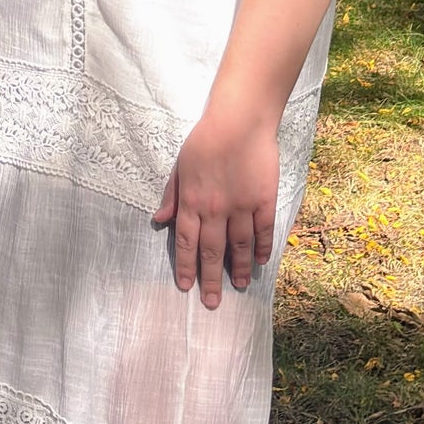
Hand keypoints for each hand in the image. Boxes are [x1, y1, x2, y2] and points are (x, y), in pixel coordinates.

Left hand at [152, 106, 279, 305]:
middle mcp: (215, 209)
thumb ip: (172, 196)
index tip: (186, 287)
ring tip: (238, 286)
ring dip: (237, 269)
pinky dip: (262, 248)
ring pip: (239, 246)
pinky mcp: (263, 200)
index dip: (185, 266)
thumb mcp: (180, 166)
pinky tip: (260, 262)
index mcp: (192, 201)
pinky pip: (263, 231)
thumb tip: (159, 221)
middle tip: (212, 303)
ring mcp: (241, 206)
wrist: (239, 121)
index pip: (186, 242)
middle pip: (211, 252)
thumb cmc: (206, 139)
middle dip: (210, 280)